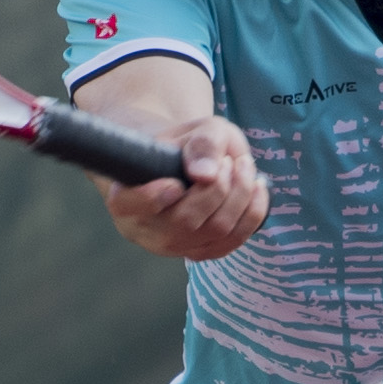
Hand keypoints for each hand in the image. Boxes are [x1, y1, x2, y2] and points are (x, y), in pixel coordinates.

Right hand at [96, 114, 269, 260]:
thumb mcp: (196, 129)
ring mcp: (173, 246)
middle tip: (227, 161)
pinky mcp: (200, 253)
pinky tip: (256, 188)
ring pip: (215, 231)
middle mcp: (144, 229)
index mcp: (125, 196)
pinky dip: (253, 212)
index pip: (126, 205)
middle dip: (218, 187)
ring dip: (240, 195)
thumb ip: (202, 143)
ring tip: (242, 168)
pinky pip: (233, 241)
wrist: (189, 164)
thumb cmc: (185, 145)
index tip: (175, 182)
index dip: (150, 198)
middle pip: (185, 220)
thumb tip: (204, 174)